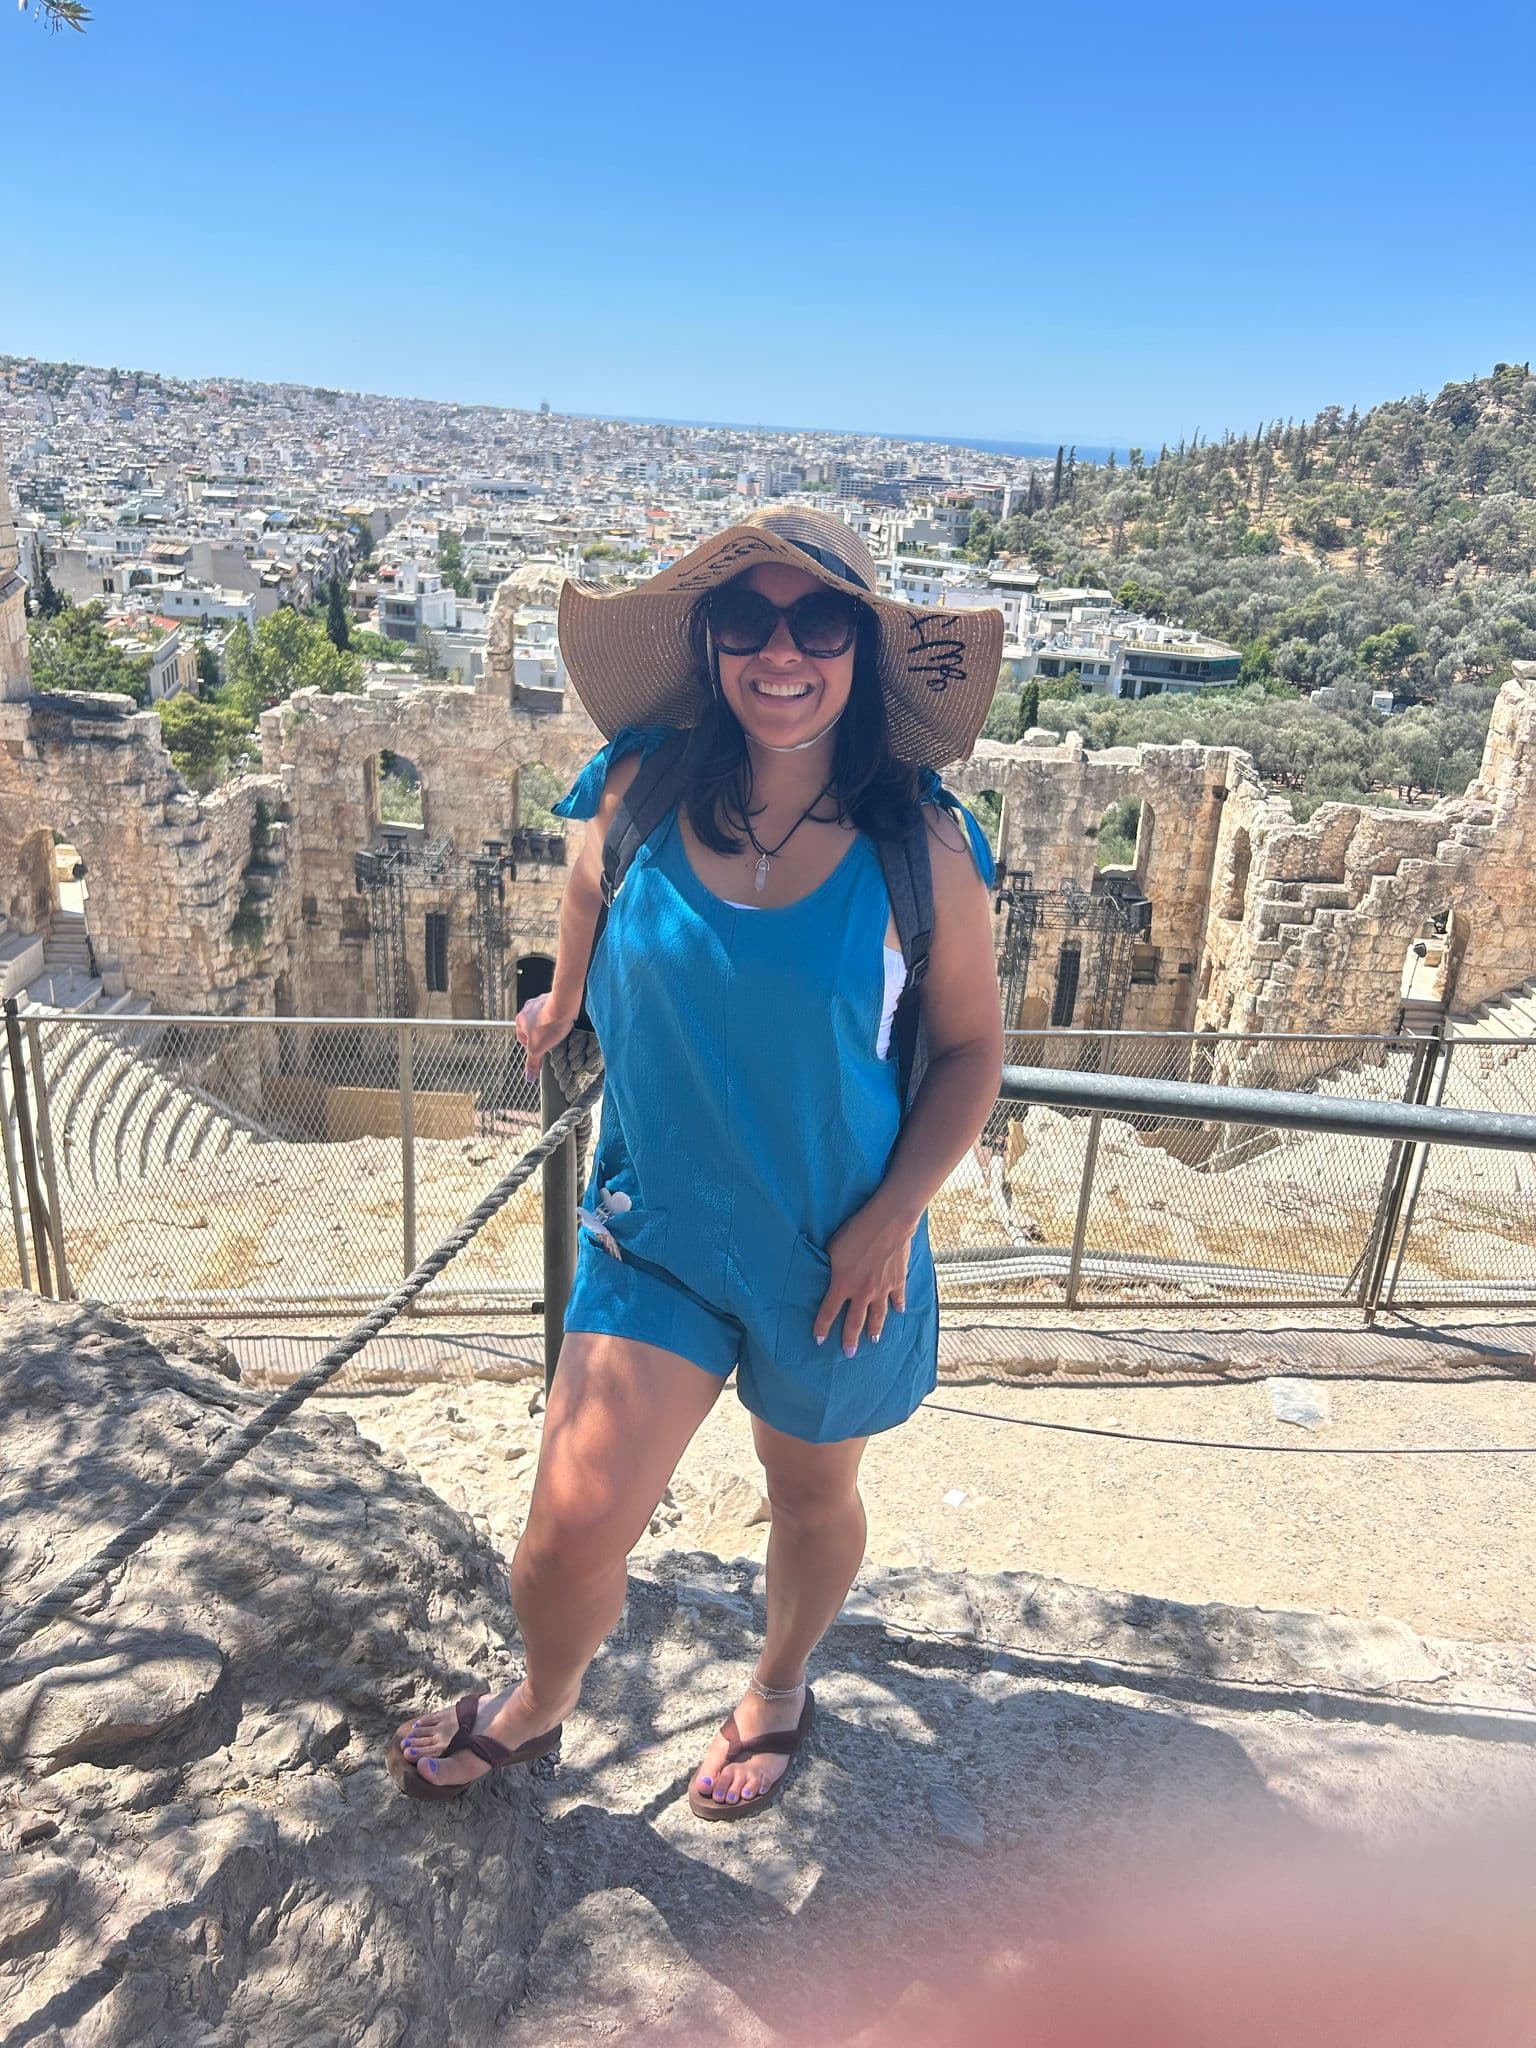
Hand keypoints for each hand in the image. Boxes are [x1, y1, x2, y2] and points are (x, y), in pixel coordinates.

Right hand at [515, 991, 576, 1079]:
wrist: (563, 1004)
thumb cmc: (549, 1024)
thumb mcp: (538, 1048)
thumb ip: (533, 1062)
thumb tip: (528, 1077)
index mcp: (520, 1020)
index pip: (522, 1038)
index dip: (531, 1046)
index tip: (538, 1050)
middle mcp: (527, 1009)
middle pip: (531, 1026)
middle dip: (538, 1034)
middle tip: (548, 1041)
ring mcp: (539, 1002)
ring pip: (540, 1017)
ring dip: (546, 1024)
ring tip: (556, 1031)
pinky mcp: (551, 998)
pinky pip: (551, 1009)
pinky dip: (555, 1015)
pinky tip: (563, 1021)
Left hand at [814, 1201, 916, 1356]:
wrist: (887, 1224)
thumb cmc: (856, 1231)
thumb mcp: (833, 1247)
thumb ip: (832, 1265)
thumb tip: (831, 1271)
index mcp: (842, 1284)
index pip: (828, 1312)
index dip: (822, 1327)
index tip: (819, 1340)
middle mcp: (862, 1292)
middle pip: (855, 1321)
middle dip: (850, 1339)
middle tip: (849, 1354)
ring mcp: (883, 1289)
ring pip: (878, 1315)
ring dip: (876, 1329)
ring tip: (874, 1340)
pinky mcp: (898, 1280)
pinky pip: (898, 1298)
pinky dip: (899, 1305)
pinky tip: (900, 1311)